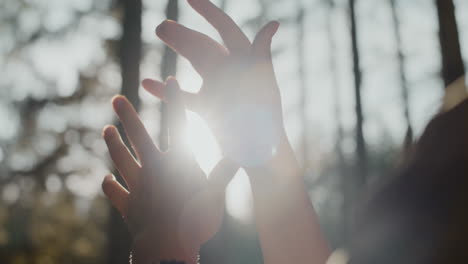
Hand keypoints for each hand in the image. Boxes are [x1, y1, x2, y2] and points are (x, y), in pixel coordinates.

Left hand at [101, 78, 237, 263]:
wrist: (167, 247)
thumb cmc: (195, 221)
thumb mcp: (215, 196)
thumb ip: (222, 174)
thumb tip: (239, 154)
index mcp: (177, 162)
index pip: (177, 125)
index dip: (175, 101)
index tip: (170, 81)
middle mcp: (154, 169)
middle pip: (139, 137)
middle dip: (128, 116)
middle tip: (116, 99)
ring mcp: (138, 187)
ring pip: (122, 160)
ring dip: (113, 144)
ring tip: (106, 130)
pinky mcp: (129, 206)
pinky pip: (116, 192)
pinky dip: (110, 185)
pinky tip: (105, 179)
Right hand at [142, 0, 283, 166]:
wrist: (261, 154)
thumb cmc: (267, 122)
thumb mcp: (265, 85)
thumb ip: (262, 55)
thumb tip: (273, 24)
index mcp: (245, 62)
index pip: (226, 29)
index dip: (209, 12)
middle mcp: (231, 71)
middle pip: (203, 44)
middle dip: (184, 33)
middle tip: (161, 27)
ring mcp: (218, 89)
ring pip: (194, 63)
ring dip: (177, 48)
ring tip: (158, 32)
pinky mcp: (209, 109)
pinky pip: (185, 96)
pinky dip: (168, 90)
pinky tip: (148, 83)